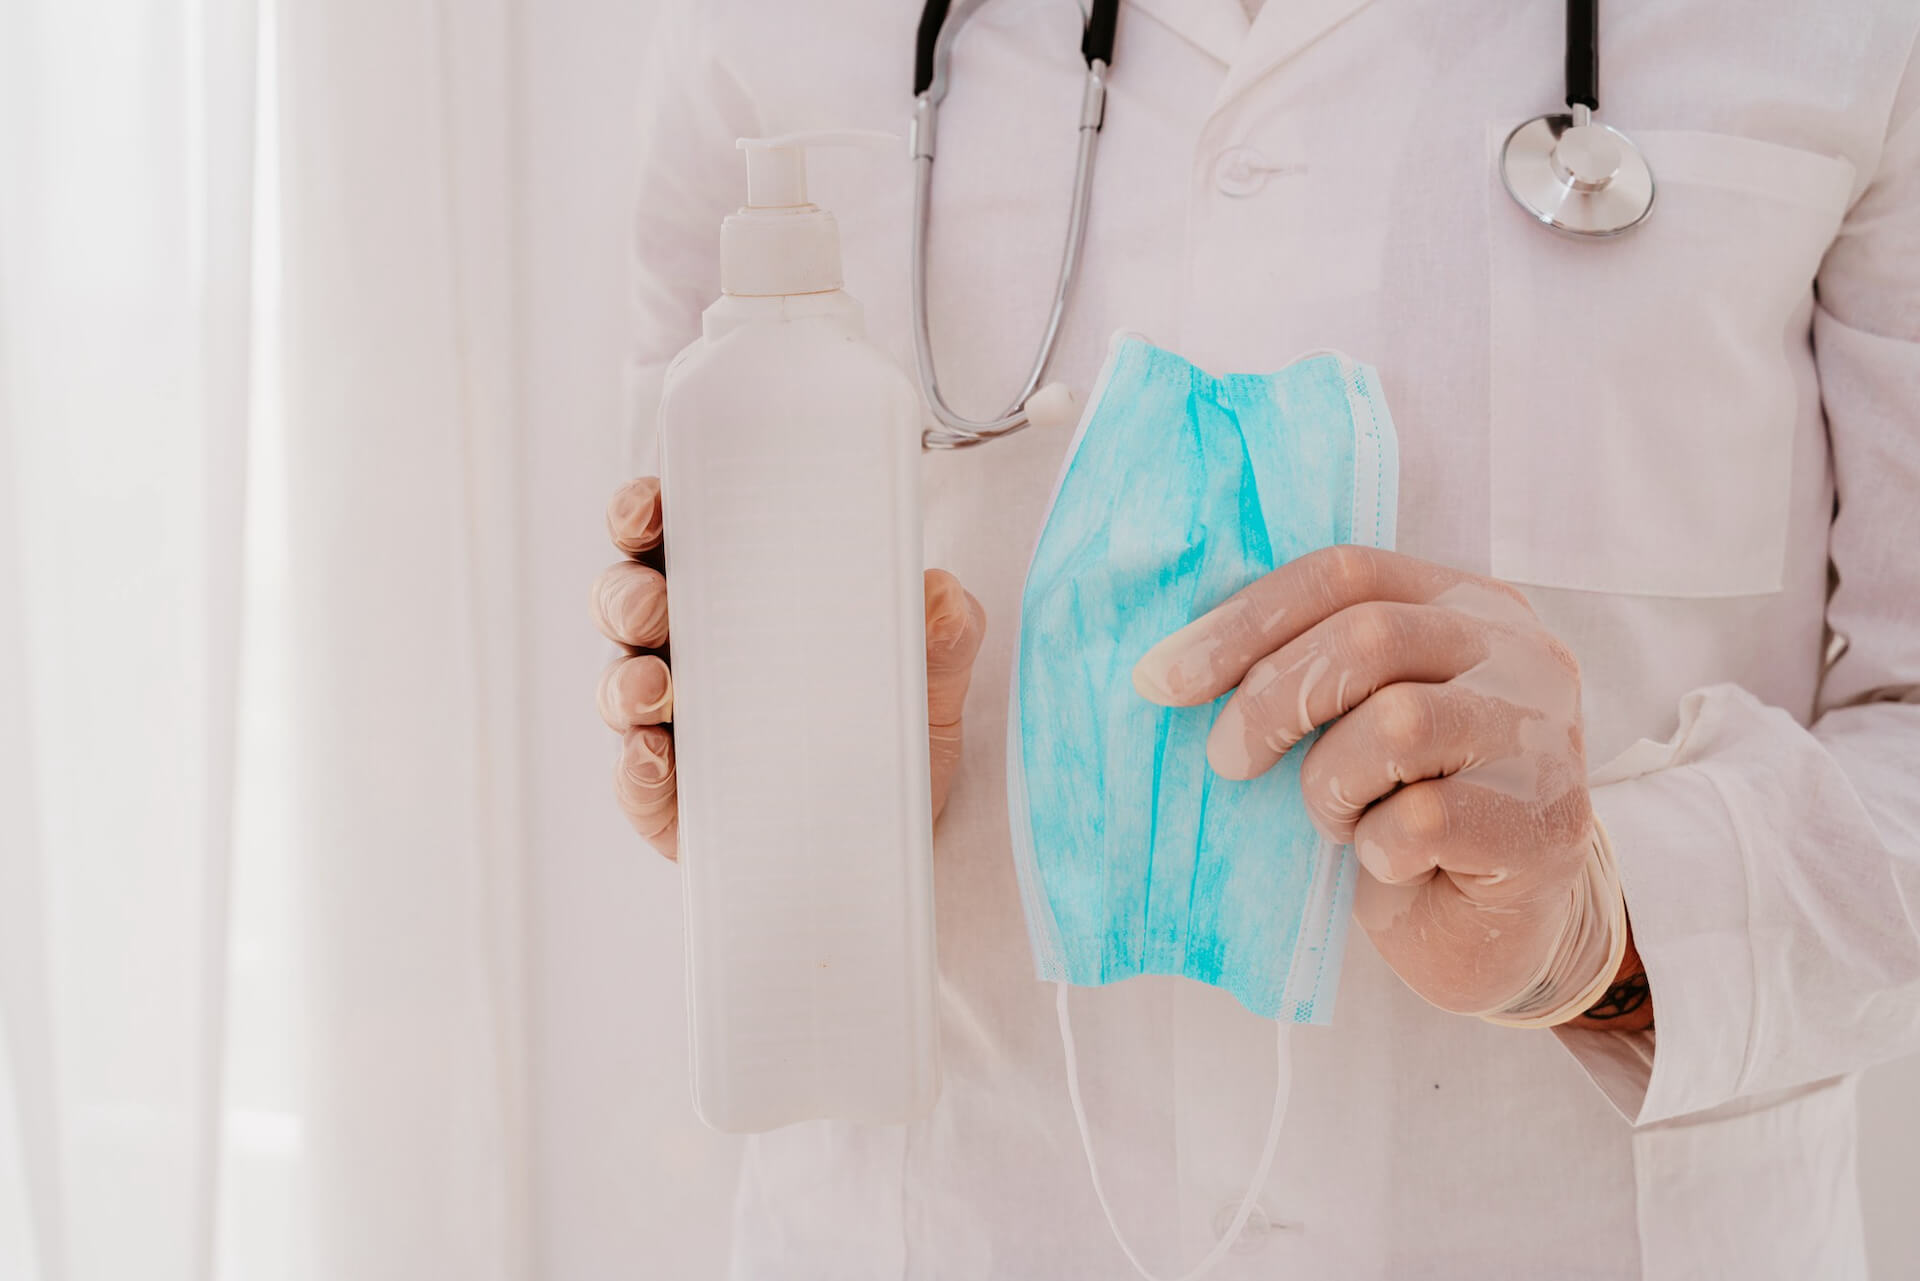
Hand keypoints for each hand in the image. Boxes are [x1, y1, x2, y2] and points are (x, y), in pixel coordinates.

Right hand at [590, 476, 986, 860]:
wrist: (899, 835)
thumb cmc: (891, 728)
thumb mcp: (930, 677)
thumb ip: (944, 633)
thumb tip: (941, 593)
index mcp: (731, 597)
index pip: (670, 539)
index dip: (643, 513)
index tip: (652, 507)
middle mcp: (685, 651)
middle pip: (624, 603)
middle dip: (627, 596)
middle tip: (656, 606)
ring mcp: (669, 726)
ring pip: (618, 688)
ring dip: (624, 682)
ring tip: (656, 690)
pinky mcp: (670, 800)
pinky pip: (635, 781)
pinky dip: (636, 769)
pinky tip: (656, 759)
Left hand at [1130, 546, 1625, 1022]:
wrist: (1492, 931)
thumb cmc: (1402, 810)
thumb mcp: (1353, 718)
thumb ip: (1308, 665)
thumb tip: (1171, 660)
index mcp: (1469, 605)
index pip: (1345, 573)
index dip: (1243, 620)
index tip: (1162, 679)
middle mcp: (1524, 654)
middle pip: (1367, 637)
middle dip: (1269, 701)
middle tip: (1227, 762)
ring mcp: (1547, 739)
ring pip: (1397, 723)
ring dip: (1330, 783)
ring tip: (1338, 819)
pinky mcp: (1546, 827)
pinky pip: (1422, 821)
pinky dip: (1376, 848)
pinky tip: (1390, 863)